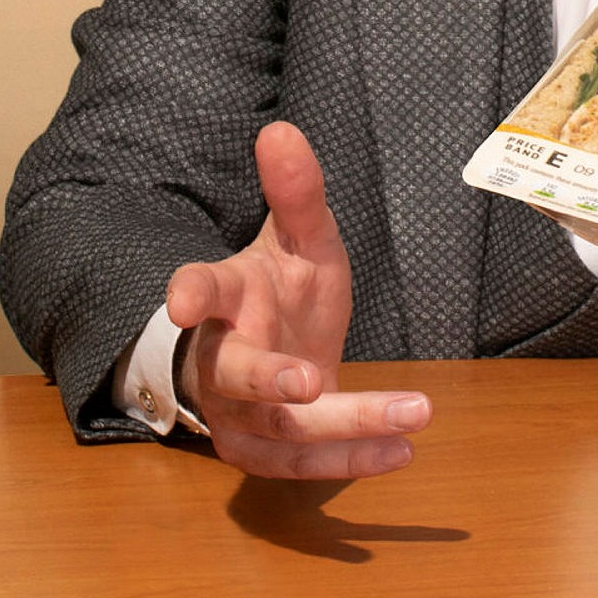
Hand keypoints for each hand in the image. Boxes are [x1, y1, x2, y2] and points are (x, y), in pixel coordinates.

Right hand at [164, 120, 430, 477]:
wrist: (273, 353)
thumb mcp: (301, 239)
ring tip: (412, 415)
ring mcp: (237, 413)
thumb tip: (283, 130)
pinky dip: (354, 461)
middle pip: (234, 374)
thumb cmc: (283, 290)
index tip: (184, 302)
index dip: (190, 294)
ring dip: (346, 426)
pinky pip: (305, 466)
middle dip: (268, 378)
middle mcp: (222, 360)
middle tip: (310, 379)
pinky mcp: (263, 451)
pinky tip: (403, 451)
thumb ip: (297, 194)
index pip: (200, 288)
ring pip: (281, 429)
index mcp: (226, 298)